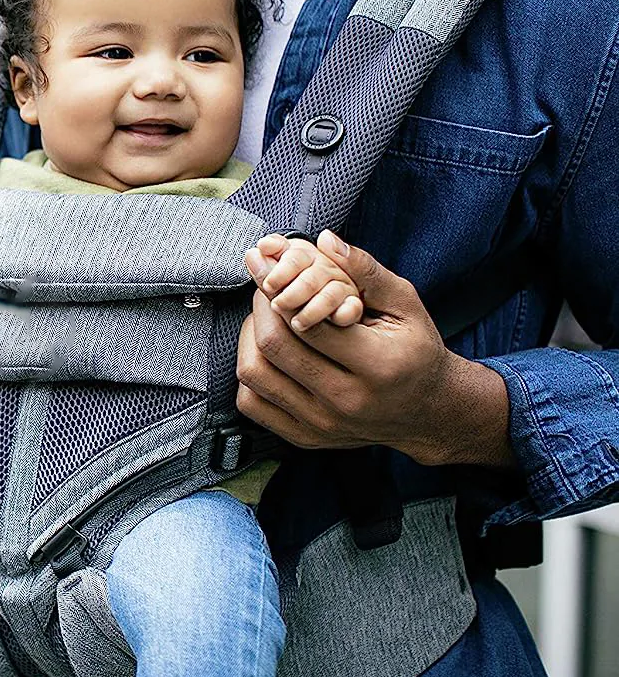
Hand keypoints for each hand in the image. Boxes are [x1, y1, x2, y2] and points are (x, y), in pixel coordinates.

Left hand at [235, 230, 514, 467]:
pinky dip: (249, 372)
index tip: (267, 267)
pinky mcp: (304, 437)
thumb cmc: (415, 349)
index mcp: (377, 366)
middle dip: (261, 306)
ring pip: (254, 374)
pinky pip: (251, 402)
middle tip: (264, 286)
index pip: (306, 322)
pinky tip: (267, 351)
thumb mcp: (405, 305)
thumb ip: (365, 270)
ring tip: (265, 317)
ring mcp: (322, 425)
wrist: (427, 412)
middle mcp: (347, 402)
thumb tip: (325, 239)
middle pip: (275, 346)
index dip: (278, 288)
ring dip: (249, 337)